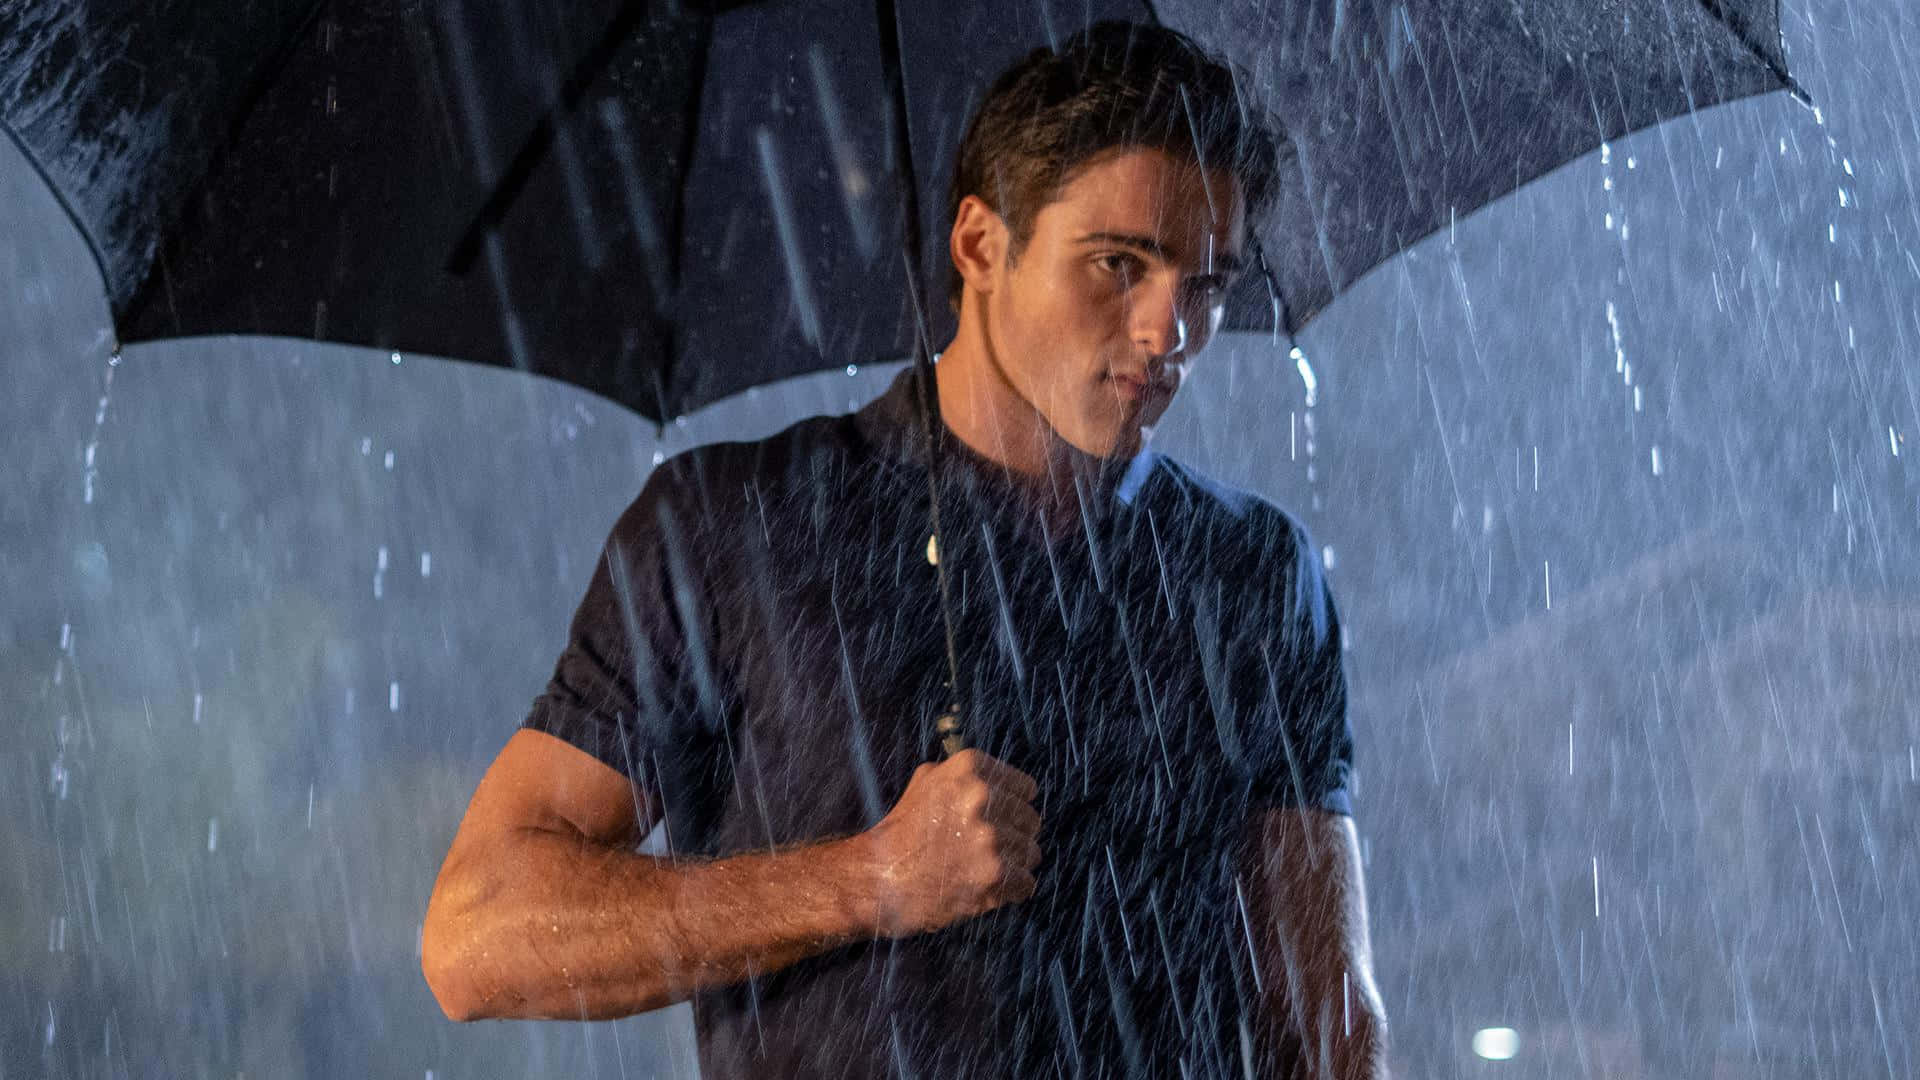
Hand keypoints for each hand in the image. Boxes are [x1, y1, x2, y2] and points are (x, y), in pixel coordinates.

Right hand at [859, 749, 1042, 937]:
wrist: (880, 876)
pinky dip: (1009, 891)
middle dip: (1013, 837)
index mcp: (971, 769)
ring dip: (1011, 865)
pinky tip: (983, 888)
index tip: (996, 821)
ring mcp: (991, 836)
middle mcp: (983, 797)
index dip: (1011, 808)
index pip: (1026, 789)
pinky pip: (1026, 883)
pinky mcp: (995, 873)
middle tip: (982, 850)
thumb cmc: (903, 831)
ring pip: (1031, 852)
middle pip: (1031, 820)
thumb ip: (963, 775)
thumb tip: (999, 778)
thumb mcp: (926, 782)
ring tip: (979, 869)